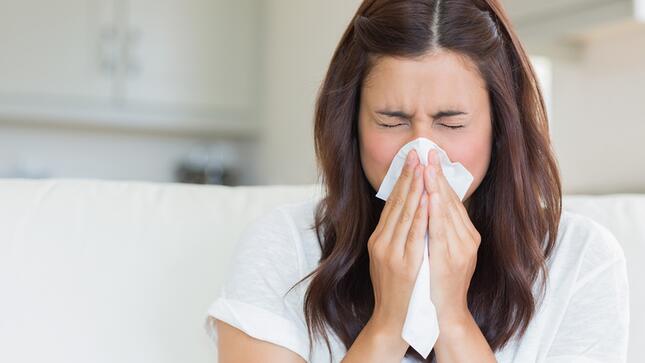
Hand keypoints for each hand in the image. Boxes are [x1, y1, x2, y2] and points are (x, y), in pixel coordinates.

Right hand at [367, 149, 429, 335]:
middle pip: (397, 204)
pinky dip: (421, 214)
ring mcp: (391, 253)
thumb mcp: (388, 260)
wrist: (393, 321)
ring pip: (405, 214)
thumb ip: (394, 237)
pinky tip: (428, 198)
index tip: (411, 160)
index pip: (391, 204)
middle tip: (417, 153)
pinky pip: (414, 234)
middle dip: (408, 176)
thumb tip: (405, 213)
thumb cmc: (396, 292)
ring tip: (423, 167)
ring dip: (415, 189)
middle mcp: (381, 243)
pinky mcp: (404, 263)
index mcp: (378, 240)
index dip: (401, 180)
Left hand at [423, 149, 480, 322]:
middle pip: (450, 201)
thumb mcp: (445, 255)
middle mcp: (467, 241)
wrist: (443, 318)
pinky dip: (435, 209)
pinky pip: (439, 229)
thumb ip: (441, 232)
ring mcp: (459, 250)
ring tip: (426, 164)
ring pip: (446, 211)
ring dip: (435, 186)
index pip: (452, 202)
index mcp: (466, 238)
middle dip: (437, 175)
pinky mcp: (448, 259)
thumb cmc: (439, 286)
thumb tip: (430, 205)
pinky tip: (429, 193)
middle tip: (428, 151)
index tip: (430, 158)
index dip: (441, 178)